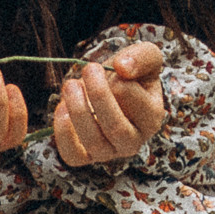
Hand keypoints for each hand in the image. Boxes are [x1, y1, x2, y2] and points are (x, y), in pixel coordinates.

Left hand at [52, 43, 165, 165]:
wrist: (108, 87)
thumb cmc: (130, 74)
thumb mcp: (145, 56)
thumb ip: (142, 57)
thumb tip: (122, 68)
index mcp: (152, 118)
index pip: (137, 104)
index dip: (121, 82)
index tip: (114, 67)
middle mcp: (133, 142)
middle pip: (116, 128)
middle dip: (98, 95)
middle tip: (88, 68)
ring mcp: (109, 152)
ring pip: (94, 142)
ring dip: (78, 110)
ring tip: (71, 85)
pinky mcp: (86, 157)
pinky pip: (72, 155)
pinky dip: (63, 132)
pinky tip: (62, 108)